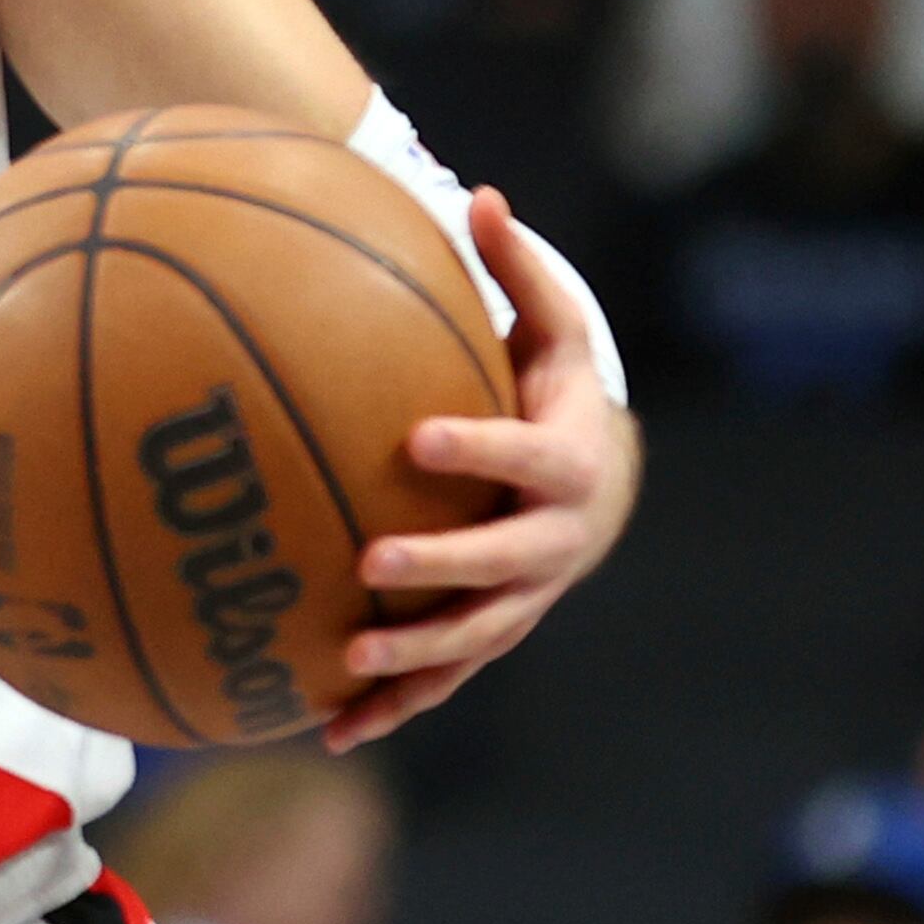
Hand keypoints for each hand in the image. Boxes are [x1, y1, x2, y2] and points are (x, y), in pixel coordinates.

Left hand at [321, 187, 638, 752]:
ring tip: (349, 659)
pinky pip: (442, 679)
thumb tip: (479, 192)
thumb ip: (516, 269)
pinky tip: (328, 731)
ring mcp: (524, 600)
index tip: (418, 437)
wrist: (594, 487)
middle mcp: (554, 543)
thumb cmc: (553, 390)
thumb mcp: (550, 328)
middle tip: (372, 563)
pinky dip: (392, 707)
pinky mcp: (489, 635)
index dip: (480, 449)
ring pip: (476, 637)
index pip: (527, 457)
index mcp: (567, 463)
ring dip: (416, 656)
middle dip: (442, 568)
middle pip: (504, 565)